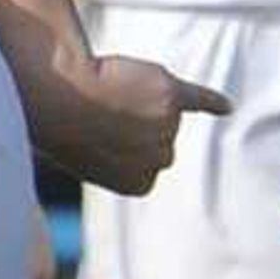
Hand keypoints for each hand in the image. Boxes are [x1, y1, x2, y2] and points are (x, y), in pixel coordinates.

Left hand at [18, 41, 228, 196]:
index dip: (120, 144)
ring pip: (162, 110)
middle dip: (134, 125)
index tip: (95, 140)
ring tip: (105, 97)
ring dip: (139, 100)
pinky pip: (199, 98)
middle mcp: (160, 161)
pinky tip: (226, 107)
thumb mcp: (84, 154)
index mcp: (138, 184)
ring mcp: (169, 126)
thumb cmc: (58, 128)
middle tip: (96, 116)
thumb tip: (128, 151)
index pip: (144, 162)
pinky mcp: (171, 94)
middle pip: (157, 137)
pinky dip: (211, 102)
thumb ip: (116, 159)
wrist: (54, 98)